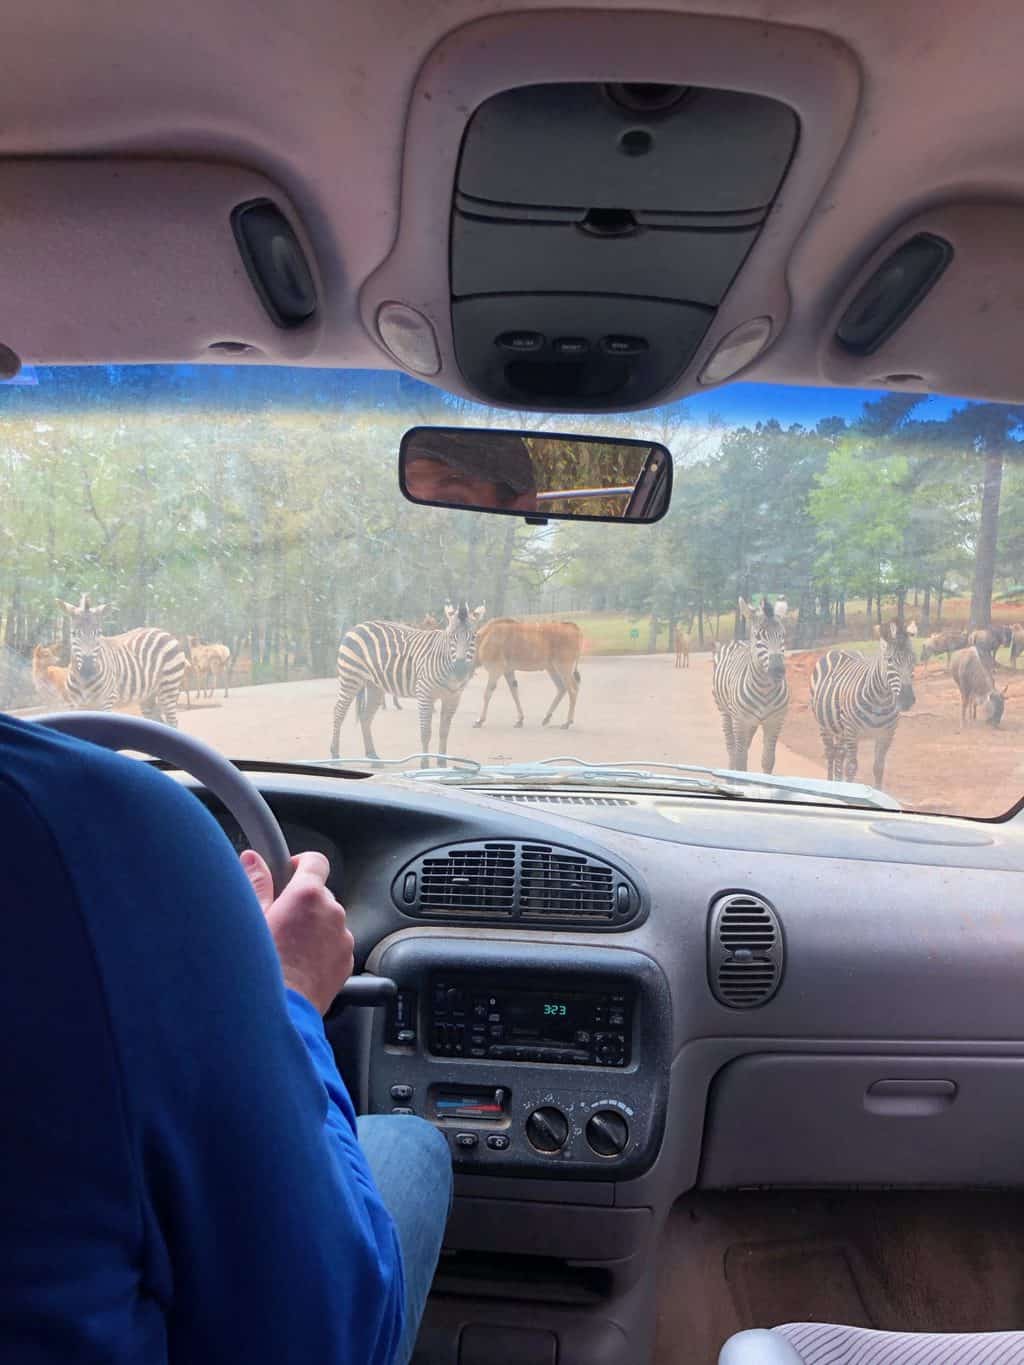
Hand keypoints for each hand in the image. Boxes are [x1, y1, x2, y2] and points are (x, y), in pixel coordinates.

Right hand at [241, 849, 354, 1014]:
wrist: (280, 1009)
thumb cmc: (260, 966)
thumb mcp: (251, 919)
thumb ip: (255, 883)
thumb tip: (253, 859)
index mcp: (307, 895)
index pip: (315, 861)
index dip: (301, 863)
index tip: (290, 871)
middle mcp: (331, 912)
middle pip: (320, 894)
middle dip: (302, 902)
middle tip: (279, 919)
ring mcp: (342, 937)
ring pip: (328, 921)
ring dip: (313, 926)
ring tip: (288, 947)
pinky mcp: (346, 960)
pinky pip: (335, 944)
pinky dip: (322, 948)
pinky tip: (299, 963)